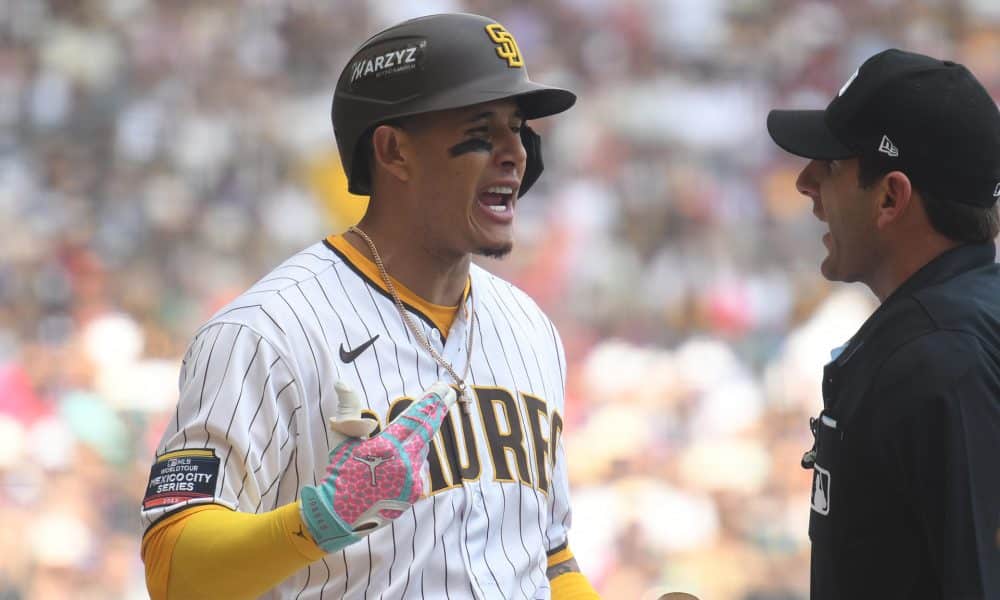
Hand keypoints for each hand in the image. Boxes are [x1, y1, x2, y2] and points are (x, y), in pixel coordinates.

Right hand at [300, 381, 456, 552]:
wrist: (339, 516)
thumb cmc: (339, 474)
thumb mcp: (342, 440)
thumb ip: (348, 410)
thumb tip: (342, 382)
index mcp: (388, 447)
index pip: (416, 418)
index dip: (432, 401)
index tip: (443, 387)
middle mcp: (405, 463)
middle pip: (427, 430)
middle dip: (437, 410)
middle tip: (447, 393)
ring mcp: (412, 480)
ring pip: (422, 450)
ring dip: (417, 440)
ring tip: (400, 442)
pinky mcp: (415, 493)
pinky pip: (420, 468)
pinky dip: (413, 461)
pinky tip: (398, 464)